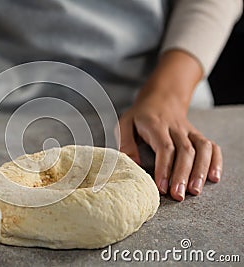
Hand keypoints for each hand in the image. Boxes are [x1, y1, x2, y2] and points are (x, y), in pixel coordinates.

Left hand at [118, 50, 222, 200]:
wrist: (161, 98)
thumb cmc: (141, 115)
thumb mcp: (125, 123)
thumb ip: (126, 143)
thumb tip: (132, 165)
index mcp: (156, 125)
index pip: (165, 147)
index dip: (164, 168)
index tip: (162, 187)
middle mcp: (176, 127)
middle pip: (185, 151)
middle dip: (183, 175)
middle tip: (178, 195)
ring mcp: (189, 131)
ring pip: (202, 149)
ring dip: (200, 170)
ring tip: (195, 191)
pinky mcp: (198, 135)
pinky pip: (211, 147)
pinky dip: (215, 161)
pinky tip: (213, 178)